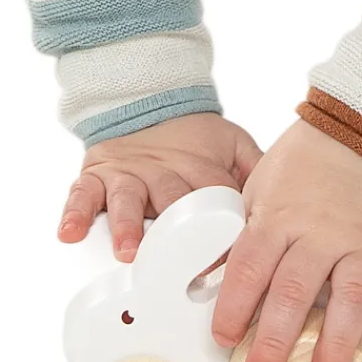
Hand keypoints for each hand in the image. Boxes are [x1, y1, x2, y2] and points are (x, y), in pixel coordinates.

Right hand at [58, 112, 263, 262]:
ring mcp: (128, 175)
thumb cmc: (192, 138)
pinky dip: (74, 213)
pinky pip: (81, 194)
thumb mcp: (231, 145)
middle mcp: (163, 172)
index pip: (216, 200)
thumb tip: (291, 198)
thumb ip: (255, 170)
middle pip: (172, 202)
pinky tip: (70, 233)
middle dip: (177, 234)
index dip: (225, 228)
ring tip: (128, 251)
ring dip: (128, 226)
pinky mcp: (95, 175)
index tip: (234, 261)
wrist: (146, 99)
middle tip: (180, 263)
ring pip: (128, 201)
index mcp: (199, 168)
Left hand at [210, 117, 361, 361]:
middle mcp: (323, 230)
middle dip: (274, 342)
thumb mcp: (260, 188)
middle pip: (295, 292)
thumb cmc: (305, 162)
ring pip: (352, 297)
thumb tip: (210, 280)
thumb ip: (242, 235)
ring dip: (337, 343)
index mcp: (280, 215)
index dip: (233, 309)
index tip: (224, 340)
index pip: (250, 269)